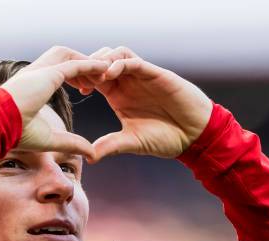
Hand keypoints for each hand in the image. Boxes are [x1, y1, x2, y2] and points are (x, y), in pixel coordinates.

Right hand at [0, 46, 108, 159]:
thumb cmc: (15, 134)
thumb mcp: (50, 139)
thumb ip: (72, 143)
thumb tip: (91, 154)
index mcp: (31, 84)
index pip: (56, 71)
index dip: (73, 78)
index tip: (85, 89)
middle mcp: (35, 72)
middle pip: (63, 57)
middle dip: (82, 65)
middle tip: (98, 80)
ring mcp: (41, 70)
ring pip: (70, 55)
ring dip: (88, 62)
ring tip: (104, 74)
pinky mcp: (49, 74)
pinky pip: (75, 64)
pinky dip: (91, 65)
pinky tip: (105, 70)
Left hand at [82, 47, 212, 160]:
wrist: (194, 135)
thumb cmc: (165, 138)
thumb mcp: (132, 143)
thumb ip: (111, 146)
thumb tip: (89, 158)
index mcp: (118, 95)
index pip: (94, 78)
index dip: (82, 78)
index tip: (73, 88)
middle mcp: (128, 82)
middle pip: (102, 60)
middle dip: (89, 65)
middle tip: (79, 78)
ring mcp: (141, 76)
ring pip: (117, 54)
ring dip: (103, 60)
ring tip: (94, 76)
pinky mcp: (155, 74)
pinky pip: (134, 61)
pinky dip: (120, 63)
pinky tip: (110, 74)